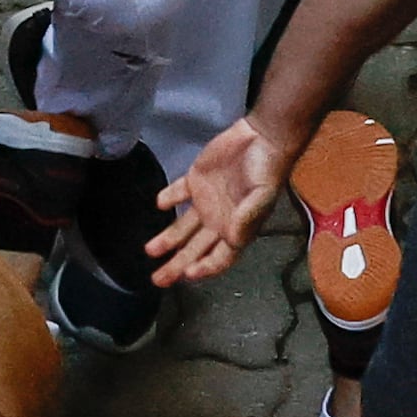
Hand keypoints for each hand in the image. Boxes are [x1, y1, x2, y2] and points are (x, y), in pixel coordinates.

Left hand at [145, 115, 292, 286]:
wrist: (263, 137)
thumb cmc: (267, 171)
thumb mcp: (261, 197)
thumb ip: (246, 219)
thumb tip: (233, 240)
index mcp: (236, 229)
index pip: (219, 257)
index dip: (205, 268)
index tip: (188, 274)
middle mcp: (218, 220)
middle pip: (195, 249)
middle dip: (177, 265)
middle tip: (158, 279)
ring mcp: (206, 201)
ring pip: (183, 227)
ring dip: (167, 239)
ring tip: (149, 250)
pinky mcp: (196, 180)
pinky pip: (178, 193)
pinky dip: (168, 199)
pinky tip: (160, 204)